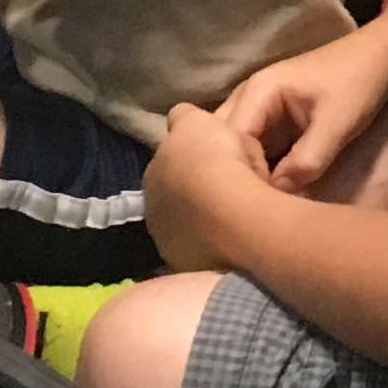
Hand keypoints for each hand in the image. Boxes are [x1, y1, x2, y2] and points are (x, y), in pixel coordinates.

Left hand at [141, 99, 269, 268]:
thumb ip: (184, 119)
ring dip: (202, 220)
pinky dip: (213, 243)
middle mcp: (152, 208)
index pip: (169, 161)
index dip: (192, 158)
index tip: (213, 157)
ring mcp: (168, 242)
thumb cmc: (218, 162)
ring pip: (187, 225)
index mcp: (153, 171)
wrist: (234, 216)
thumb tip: (178, 119)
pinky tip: (233, 238)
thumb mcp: (199, 121)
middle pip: (176, 195)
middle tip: (225, 187)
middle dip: (194, 192)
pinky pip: (203, 249)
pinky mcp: (189, 268)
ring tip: (231, 217)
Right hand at [215, 27, 387, 193]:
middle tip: (252, 208)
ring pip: (237, 149)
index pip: (228, 140)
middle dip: (234, 175)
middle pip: (223, 144)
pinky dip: (261, 171)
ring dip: (247, 174)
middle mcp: (247, 100)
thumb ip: (307, 160)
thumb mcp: (337, 123)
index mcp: (257, 92)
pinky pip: (255, 151)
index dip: (237, 174)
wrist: (379, 61)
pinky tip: (270, 194)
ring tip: (258, 206)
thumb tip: (276, 196)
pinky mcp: (272, 124)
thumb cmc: (357, 84)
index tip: (254, 205)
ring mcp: (258, 111)